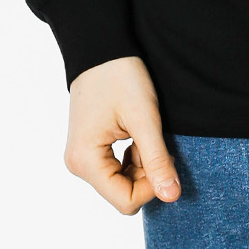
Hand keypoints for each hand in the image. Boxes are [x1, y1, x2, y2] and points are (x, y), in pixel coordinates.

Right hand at [63, 55, 181, 214]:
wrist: (100, 46)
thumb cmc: (119, 76)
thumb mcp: (144, 118)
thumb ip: (156, 160)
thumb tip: (171, 197)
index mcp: (85, 161)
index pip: (126, 201)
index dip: (152, 185)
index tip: (160, 153)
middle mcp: (78, 164)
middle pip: (123, 193)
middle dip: (145, 172)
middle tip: (151, 138)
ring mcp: (81, 157)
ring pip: (121, 182)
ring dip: (140, 164)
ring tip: (142, 132)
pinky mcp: (88, 149)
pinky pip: (115, 169)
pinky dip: (132, 157)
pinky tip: (134, 133)